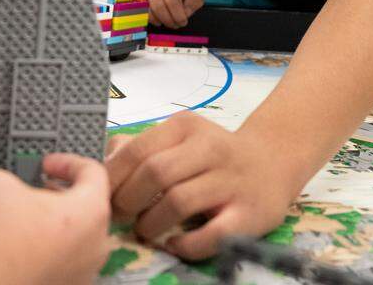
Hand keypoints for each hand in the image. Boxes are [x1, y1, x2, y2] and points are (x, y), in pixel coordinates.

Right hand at [0, 154, 111, 284]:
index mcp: (91, 211)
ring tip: (28, 220)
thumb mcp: (2, 182)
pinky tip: (25, 247)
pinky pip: (65, 262)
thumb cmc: (3, 236)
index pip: (92, 173)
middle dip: (62, 196)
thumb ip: (17, 179)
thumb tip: (9, 187)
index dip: (67, 162)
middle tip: (38, 190)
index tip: (48, 165)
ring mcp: (85, 271)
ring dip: (56, 226)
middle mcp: (96, 244)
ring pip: (78, 239)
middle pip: (88, 209)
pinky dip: (50, 251)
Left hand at [104, 112, 297, 260]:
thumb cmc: (214, 153)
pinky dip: (185, 245)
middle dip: (128, 199)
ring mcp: (231, 181)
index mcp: (185, 127)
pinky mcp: (249, 214)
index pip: (138, 150)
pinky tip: (174, 244)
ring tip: (144, 229)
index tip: (100, 195)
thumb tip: (100, 163)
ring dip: (151, 222)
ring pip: (178, 202)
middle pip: (155, 174)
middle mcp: (210, 148)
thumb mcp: (178, 138)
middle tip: (120, 215)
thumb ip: (141, 146)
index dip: (112, 177)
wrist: (273, 161)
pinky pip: (210, 235)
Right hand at [136, 0, 203, 28]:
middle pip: (158, 6)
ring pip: (147, 11)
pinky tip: (157, 18)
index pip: (172, 1)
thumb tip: (185, 13)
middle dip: (168, 20)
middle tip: (175, 25)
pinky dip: (149, 19)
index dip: (178, 15)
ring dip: (158, 21)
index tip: (183, 22)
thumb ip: (195, 0)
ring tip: (166, 21)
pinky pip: (138, 12)